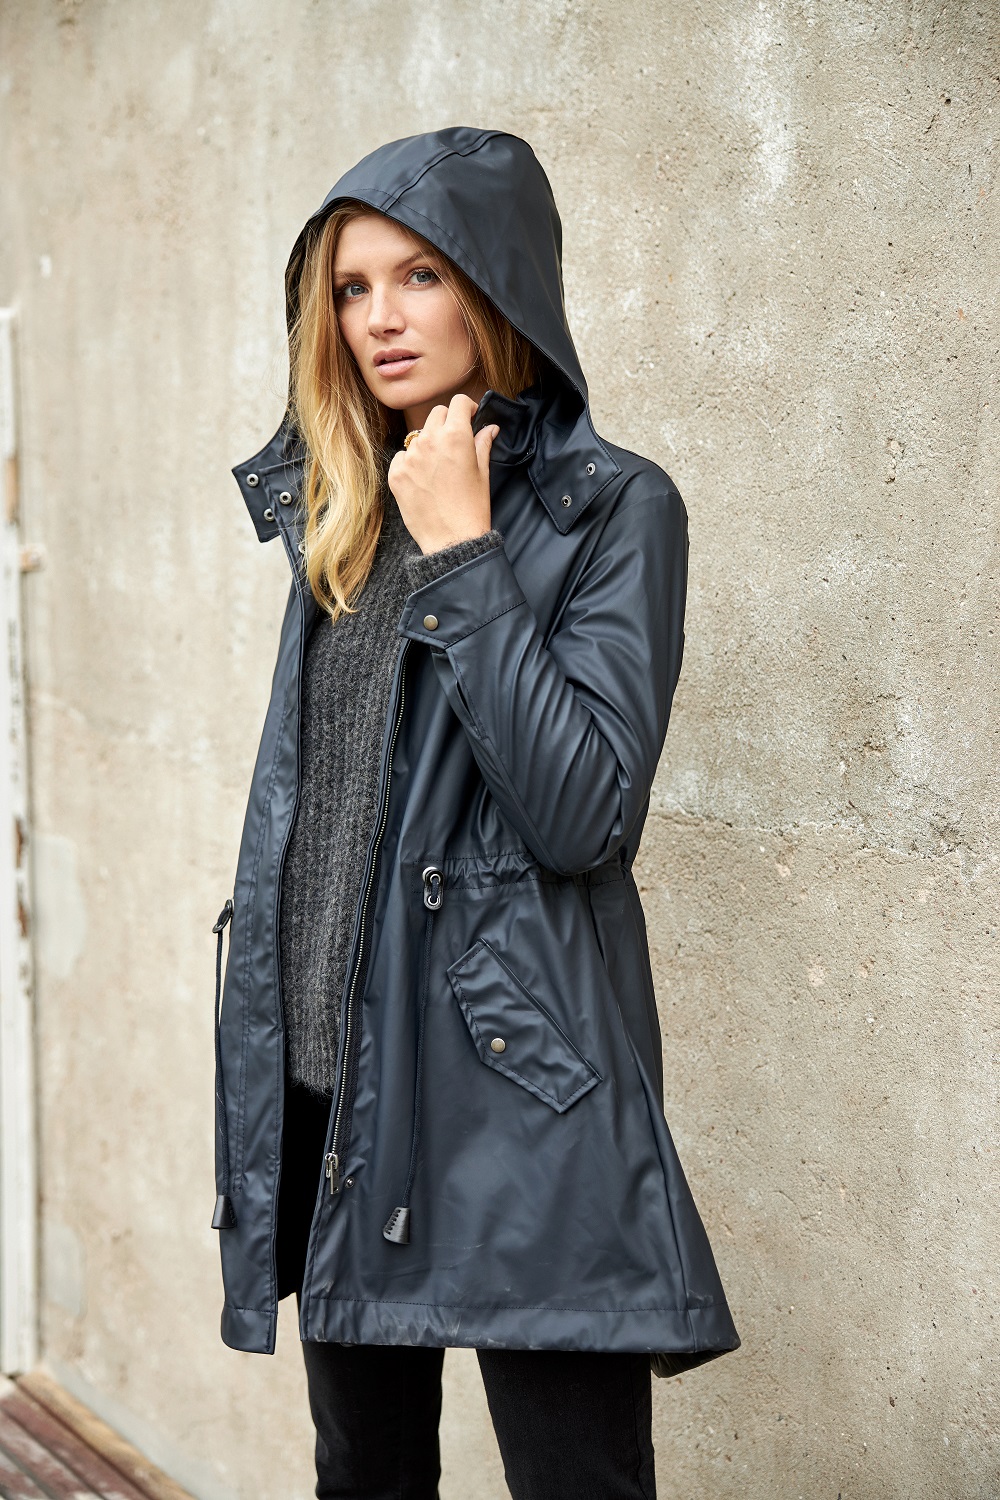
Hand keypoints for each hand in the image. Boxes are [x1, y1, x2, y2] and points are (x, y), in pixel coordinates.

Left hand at [387, 394, 499, 554]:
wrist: (452, 540)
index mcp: (456, 436)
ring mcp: (410, 457)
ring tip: (438, 468)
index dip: (467, 408)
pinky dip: (411, 463)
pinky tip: (423, 480)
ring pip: (418, 436)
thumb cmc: (472, 508)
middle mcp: (430, 440)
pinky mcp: (396, 473)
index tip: (470, 417)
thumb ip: (483, 444)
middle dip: (448, 422)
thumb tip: (489, 428)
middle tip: (454, 442)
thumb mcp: (483, 473)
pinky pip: (402, 457)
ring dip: (429, 444)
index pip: (458, 402)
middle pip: (436, 414)